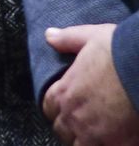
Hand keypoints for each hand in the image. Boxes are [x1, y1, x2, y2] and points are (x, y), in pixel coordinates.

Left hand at [43, 23, 138, 144]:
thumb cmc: (121, 52)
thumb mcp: (91, 37)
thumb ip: (68, 39)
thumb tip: (50, 35)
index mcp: (65, 91)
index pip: (49, 107)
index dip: (58, 107)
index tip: (67, 106)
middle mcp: (74, 115)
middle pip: (63, 130)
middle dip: (71, 126)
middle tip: (84, 122)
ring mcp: (95, 133)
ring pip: (80, 145)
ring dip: (87, 140)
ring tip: (99, 134)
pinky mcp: (118, 144)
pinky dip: (109, 145)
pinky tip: (117, 140)